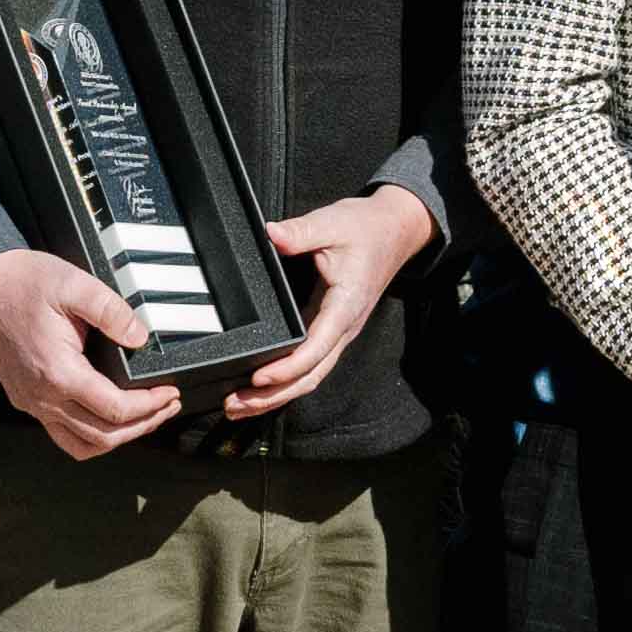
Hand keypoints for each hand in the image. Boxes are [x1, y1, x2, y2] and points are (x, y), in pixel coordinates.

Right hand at [0, 247, 176, 462]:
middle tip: (167, 407)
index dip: (150, 406)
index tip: (169, 393)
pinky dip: (91, 435)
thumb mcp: (75, 284)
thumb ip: (112, 312)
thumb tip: (140, 337)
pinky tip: (107, 418)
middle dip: (143, 424)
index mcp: (58, 371)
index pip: (115, 409)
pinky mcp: (24, 399)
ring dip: (117, 438)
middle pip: (103, 436)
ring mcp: (30, 402)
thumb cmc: (21, 282)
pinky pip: (61, 434)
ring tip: (144, 419)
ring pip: (81, 445)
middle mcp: (41, 396)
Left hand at [219, 181, 437, 419]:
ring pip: (310, 377)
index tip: (258, 378)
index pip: (316, 348)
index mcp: (345, 305)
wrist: (396, 230)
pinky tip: (261, 389)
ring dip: (276, 396)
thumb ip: (300, 232)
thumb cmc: (367, 229)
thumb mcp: (333, 223)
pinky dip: (285, 382)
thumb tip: (272, 234)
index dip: (287, 367)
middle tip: (235, 404)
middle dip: (273, 395)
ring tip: (239, 407)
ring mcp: (338, 332)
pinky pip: (310, 364)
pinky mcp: (331, 330)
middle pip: (311, 375)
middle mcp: (344, 327)